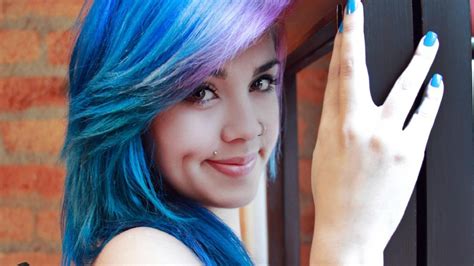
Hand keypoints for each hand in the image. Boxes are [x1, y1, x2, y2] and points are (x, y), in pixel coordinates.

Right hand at [310, 0, 442, 259]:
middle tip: (361, 12)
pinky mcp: (410, 152)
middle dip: (358, 35)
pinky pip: (425, 116)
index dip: (340, 44)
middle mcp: (357, 127)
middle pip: (360, 71)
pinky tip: (439, 83)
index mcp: (332, 127)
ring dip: (419, 61)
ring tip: (429, 43)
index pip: (336, 76)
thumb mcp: (324, 152)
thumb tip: (343, 93)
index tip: (346, 22)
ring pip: (405, 88)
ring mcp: (386, 138)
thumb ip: (334, 119)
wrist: (351, 230)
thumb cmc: (333, 194)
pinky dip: (433, 97)